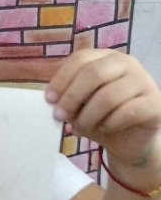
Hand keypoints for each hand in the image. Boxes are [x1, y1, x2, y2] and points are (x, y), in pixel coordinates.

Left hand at [45, 49, 160, 171]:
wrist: (130, 141)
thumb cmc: (102, 118)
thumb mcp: (80, 106)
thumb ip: (68, 98)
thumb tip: (53, 101)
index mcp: (106, 58)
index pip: (80, 59)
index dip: (62, 79)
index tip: (49, 100)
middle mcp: (127, 63)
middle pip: (94, 73)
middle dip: (71, 97)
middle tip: (59, 116)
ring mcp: (144, 81)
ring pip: (109, 95)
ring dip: (89, 116)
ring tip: (81, 128)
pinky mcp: (155, 102)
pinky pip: (129, 111)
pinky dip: (110, 123)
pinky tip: (105, 129)